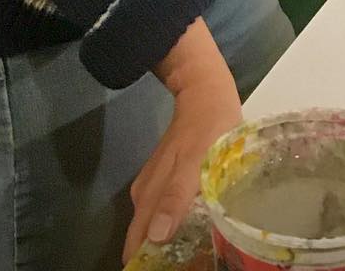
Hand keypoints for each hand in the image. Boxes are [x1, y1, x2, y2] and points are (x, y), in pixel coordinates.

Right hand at [122, 25, 241, 263]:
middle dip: (155, 260)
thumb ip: (175, 198)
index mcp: (150, 197)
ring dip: (164, 246)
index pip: (137, 245)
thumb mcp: (196, 164)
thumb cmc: (208, 129)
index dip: (145, 265)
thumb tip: (156, 237)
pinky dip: (170, 229)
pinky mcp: (164, 179)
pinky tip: (189, 235)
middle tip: (185, 267)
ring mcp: (153, 187)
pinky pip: (161, 213)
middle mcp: (145, 196)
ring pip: (152, 227)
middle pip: (142, 240)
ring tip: (189, 259)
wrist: (204, 91)